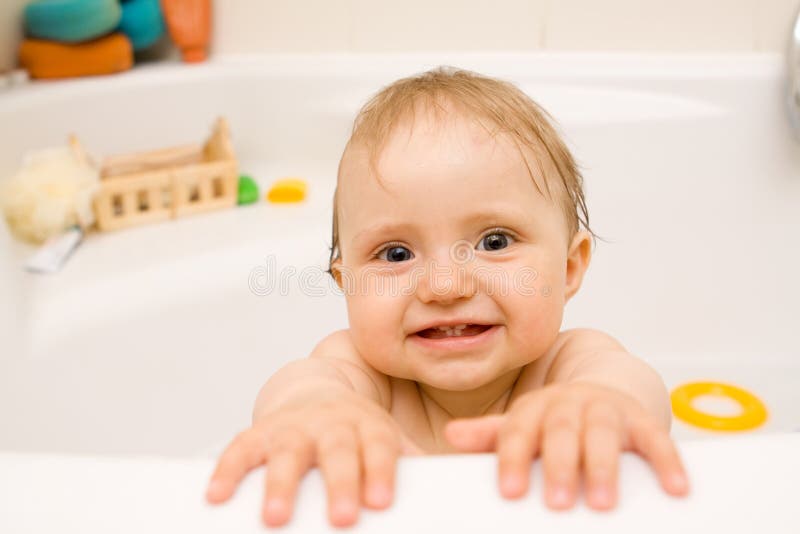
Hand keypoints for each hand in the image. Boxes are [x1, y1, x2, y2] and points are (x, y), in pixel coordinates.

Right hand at [205, 390, 421, 527]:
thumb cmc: (357, 432)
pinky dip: (228, 471)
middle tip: (344, 519)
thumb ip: (409, 465)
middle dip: (340, 483)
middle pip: (338, 451)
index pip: (380, 447)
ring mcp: (295, 427)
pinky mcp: (261, 433)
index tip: (382, 502)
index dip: (382, 472)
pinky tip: (216, 497)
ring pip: (289, 452)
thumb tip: (453, 495)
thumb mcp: (385, 440)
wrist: (316, 393)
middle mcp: (333, 424)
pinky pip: (241, 450)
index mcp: (369, 427)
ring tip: (277, 518)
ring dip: (282, 484)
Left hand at [444, 382, 688, 509]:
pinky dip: (667, 463)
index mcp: (535, 409)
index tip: (508, 492)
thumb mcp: (521, 425)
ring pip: (604, 434)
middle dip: (558, 466)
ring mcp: (606, 410)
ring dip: (604, 466)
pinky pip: (656, 439)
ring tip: (603, 502)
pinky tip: (676, 489)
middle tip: (556, 503)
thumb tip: (452, 437)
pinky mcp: (641, 421)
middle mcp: (570, 404)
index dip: (511, 459)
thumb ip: (491, 435)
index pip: (517, 431)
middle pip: (561, 432)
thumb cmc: (554, 421)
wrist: (601, 394)